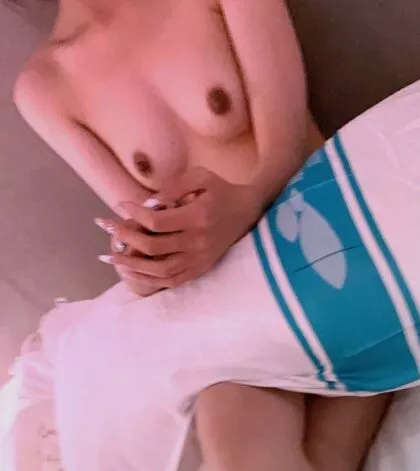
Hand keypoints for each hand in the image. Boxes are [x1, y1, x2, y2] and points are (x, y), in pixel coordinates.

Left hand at [96, 167, 262, 289]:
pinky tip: (131, 272)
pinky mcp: (201, 269)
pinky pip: (172, 280)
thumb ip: (174, 186)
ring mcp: (199, 259)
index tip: (119, 206)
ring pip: (159, 269)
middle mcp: (197, 242)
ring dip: (131, 265)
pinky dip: (149, 279)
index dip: (133, 215)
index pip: (156, 222)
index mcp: (197, 217)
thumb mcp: (201, 176)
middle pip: (152, 247)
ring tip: (110, 257)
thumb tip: (149, 203)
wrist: (249, 212)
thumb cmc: (221, 190)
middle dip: (124, 237)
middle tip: (105, 227)